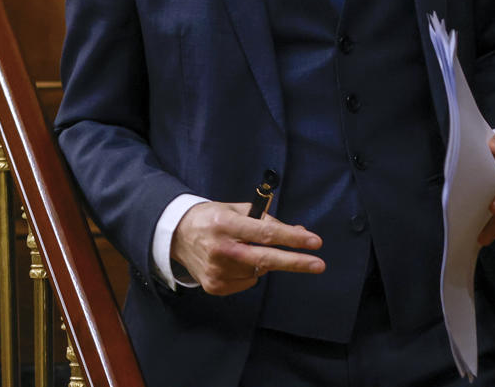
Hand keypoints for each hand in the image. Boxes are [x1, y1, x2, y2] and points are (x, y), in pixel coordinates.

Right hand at [170, 200, 324, 295]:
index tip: (314, 241)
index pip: (265, 232)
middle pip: (265, 259)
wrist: (176, 235)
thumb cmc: (211, 218)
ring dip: (262, 261)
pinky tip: (233, 261)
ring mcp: (217, 270)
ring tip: (242, 248)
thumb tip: (299, 231)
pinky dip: (248, 272)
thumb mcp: (235, 209)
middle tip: (318, 264)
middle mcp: (220, 248)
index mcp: (225, 223)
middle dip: (295, 262)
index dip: (291, 238)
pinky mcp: (215, 286)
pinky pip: (247, 281)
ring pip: (258, 271)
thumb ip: (266, 219)